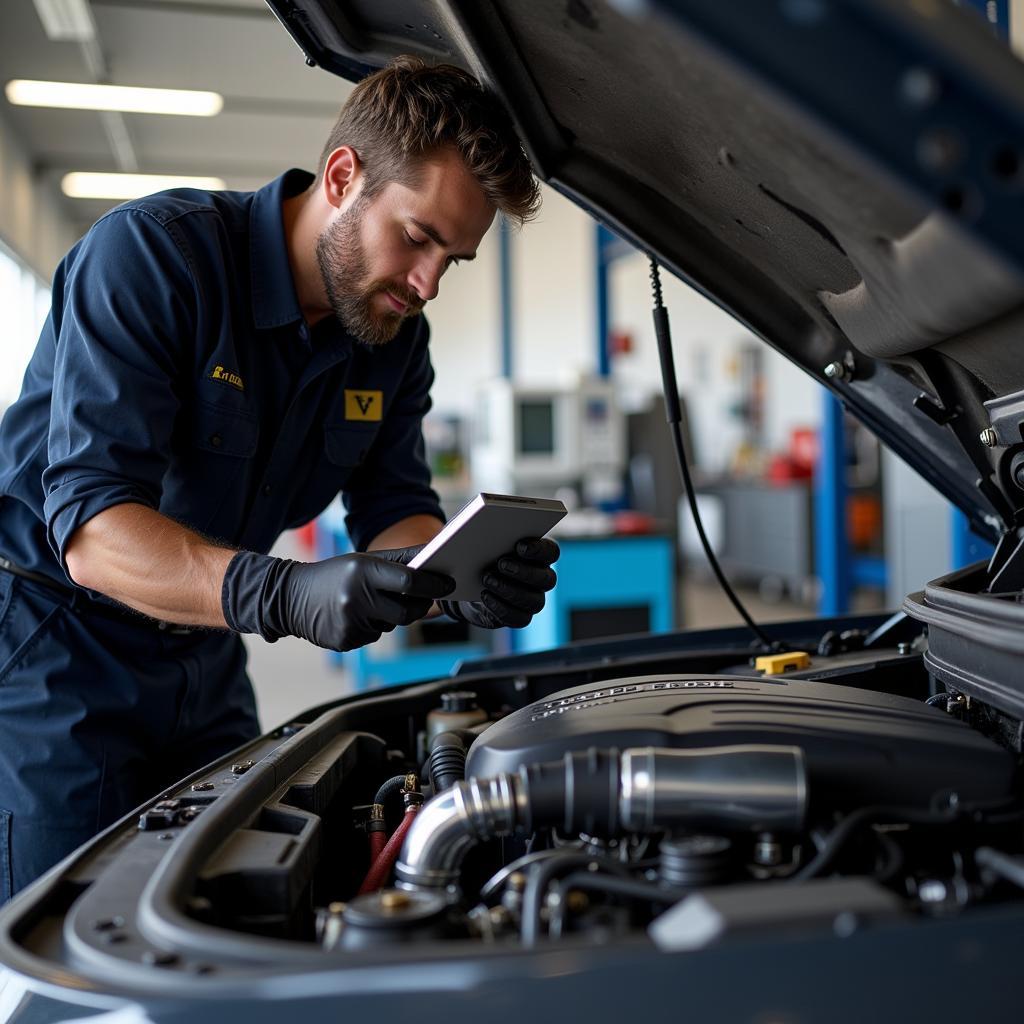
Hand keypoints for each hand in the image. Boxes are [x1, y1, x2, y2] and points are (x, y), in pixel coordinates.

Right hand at [222, 551, 454, 650]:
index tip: (449, 584)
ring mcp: (352, 622)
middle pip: (409, 611)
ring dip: (390, 615)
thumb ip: (401, 560)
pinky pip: (375, 636)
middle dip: (420, 605)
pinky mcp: (347, 642)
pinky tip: (354, 616)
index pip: (411, 581)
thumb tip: (437, 557)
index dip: (434, 584)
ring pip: (392, 624)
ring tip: (369, 602)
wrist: (290, 598)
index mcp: (363, 571)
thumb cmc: (335, 574)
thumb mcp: (363, 559)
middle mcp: (357, 597)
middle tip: (422, 598)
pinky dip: (373, 627)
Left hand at [439, 537, 558, 628]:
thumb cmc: (481, 554)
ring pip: (534, 600)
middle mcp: (542, 578)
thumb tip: (478, 527)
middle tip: (501, 563)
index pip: (551, 552)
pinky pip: (518, 617)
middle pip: (547, 578)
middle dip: (524, 571)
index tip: (519, 545)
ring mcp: (533, 599)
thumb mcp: (481, 539)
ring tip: (487, 579)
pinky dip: (501, 607)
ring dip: (510, 590)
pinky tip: (484, 595)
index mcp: (539, 555)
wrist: (471, 582)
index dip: (539, 549)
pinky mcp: (520, 617)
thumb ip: (486, 531)